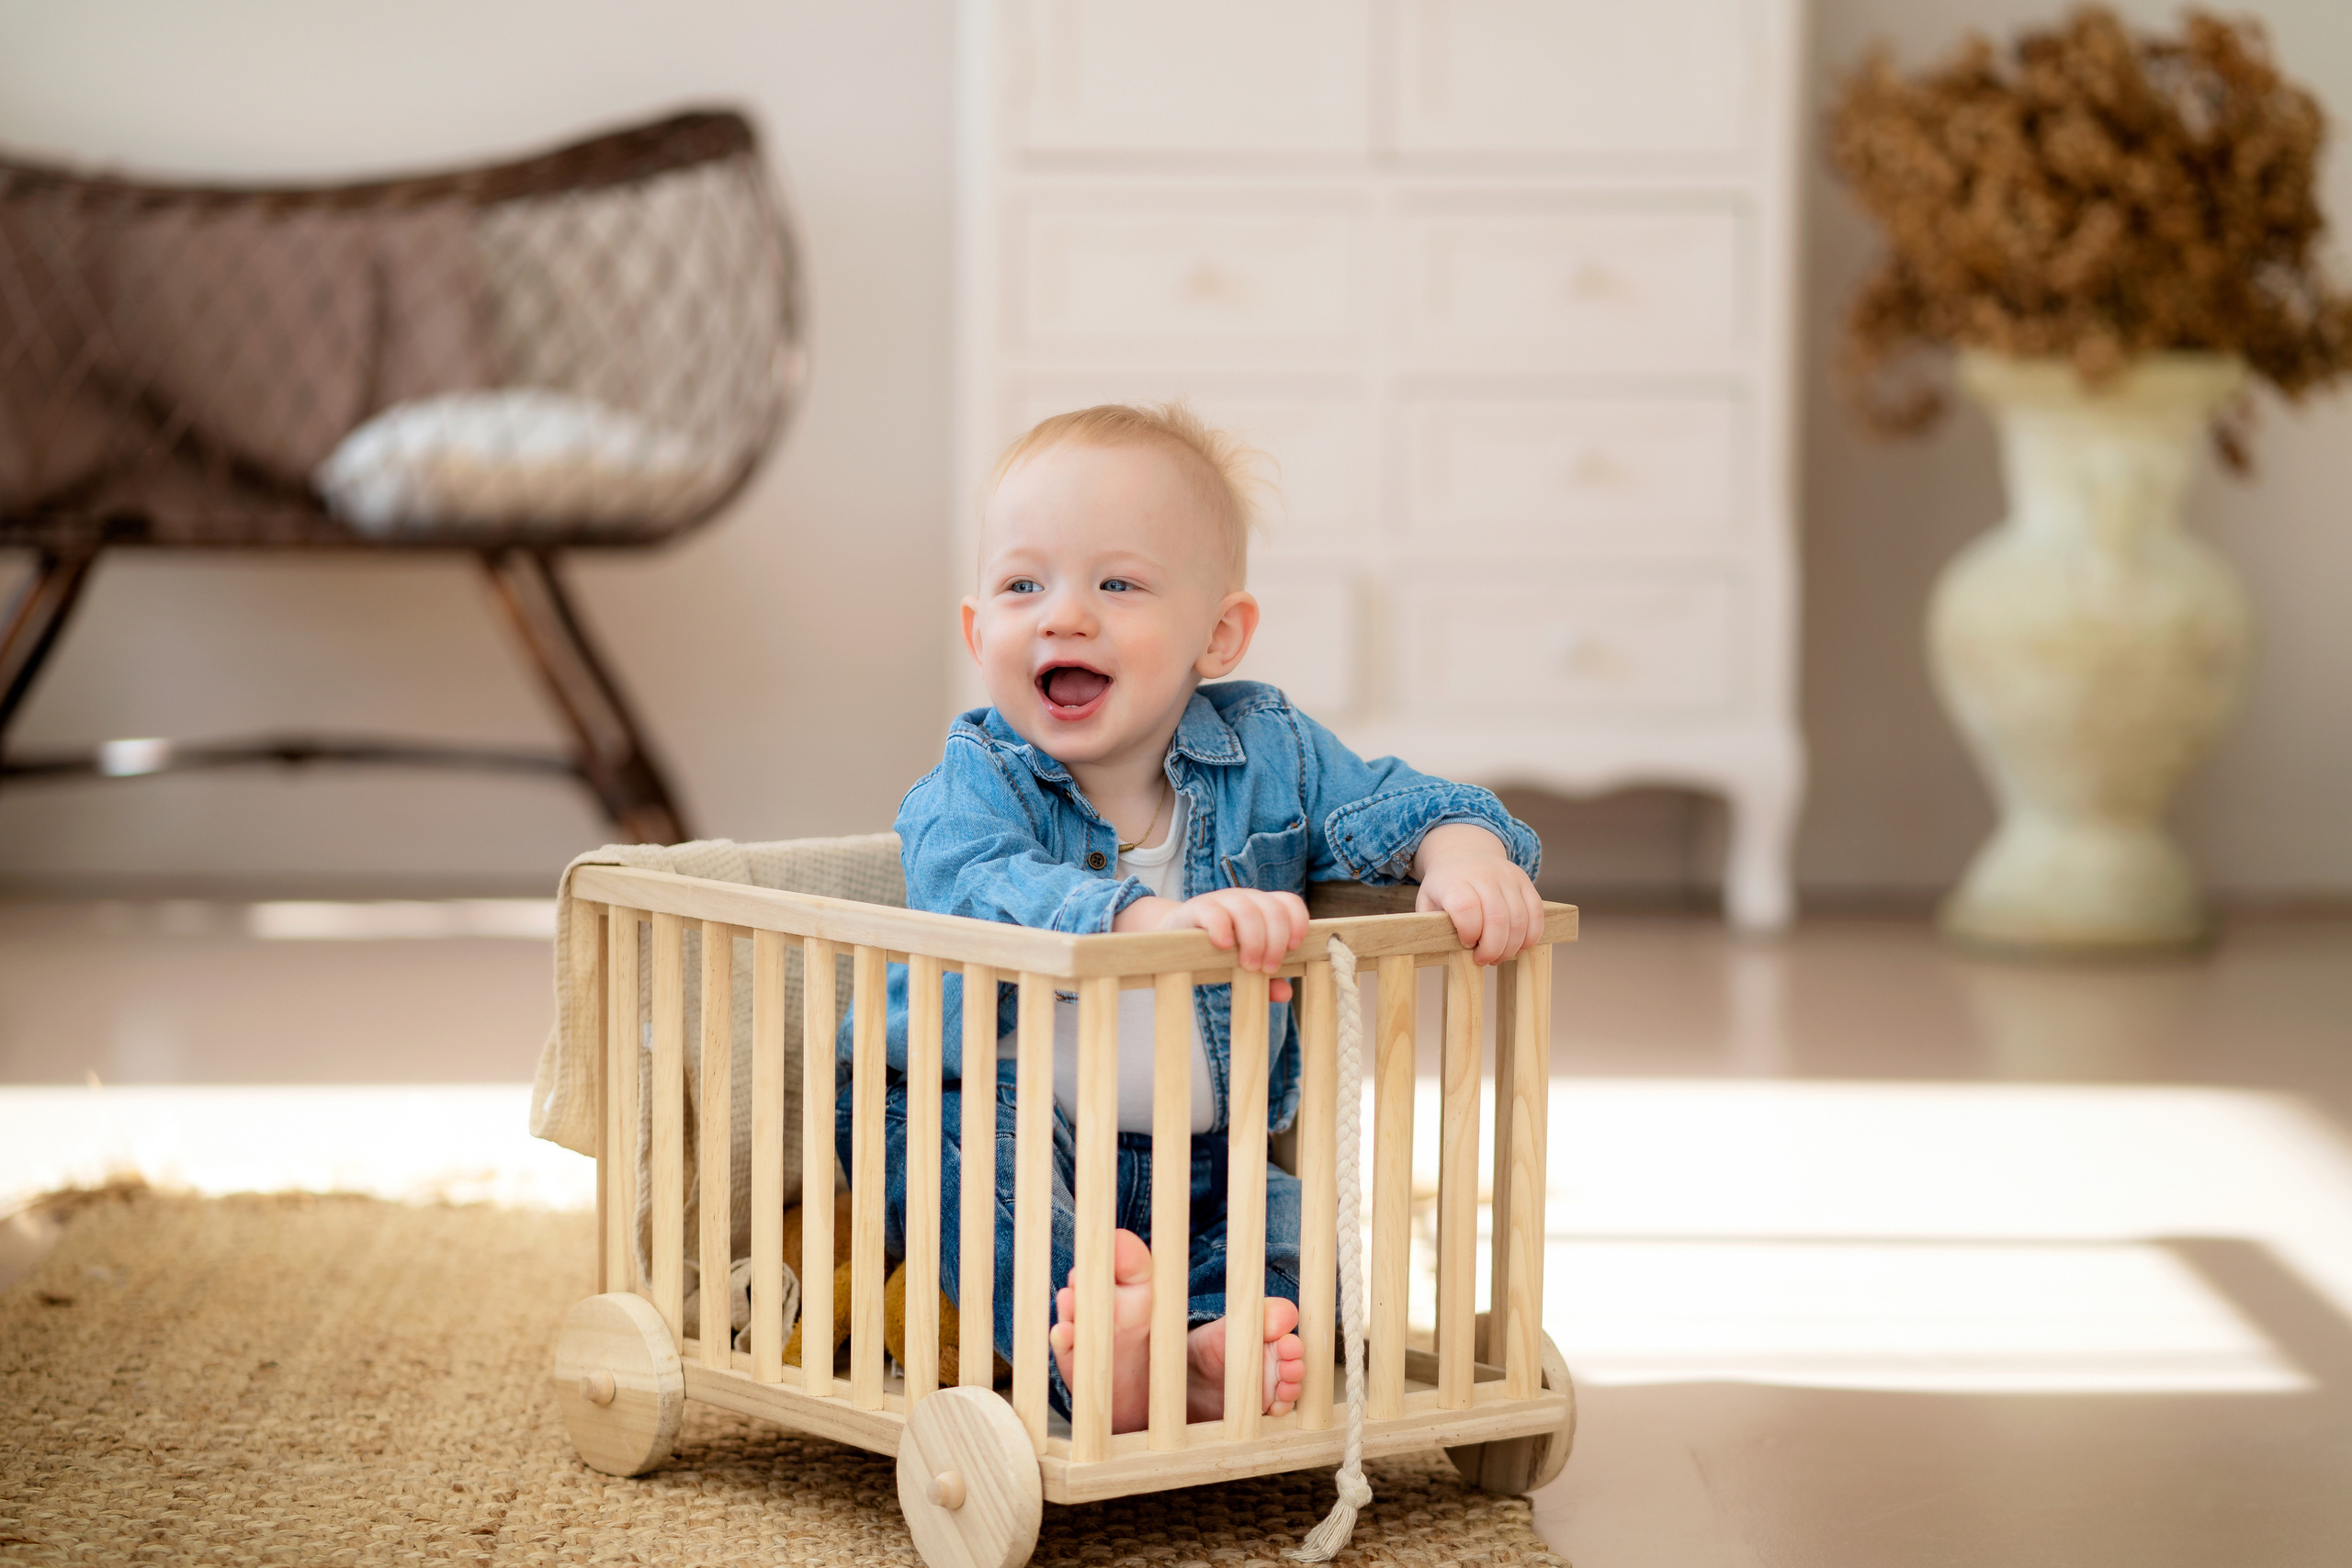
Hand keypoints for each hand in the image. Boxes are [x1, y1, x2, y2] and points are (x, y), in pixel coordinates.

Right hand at [1116, 888, 1308, 1002]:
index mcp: (1262, 908)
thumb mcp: (1244, 965)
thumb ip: (1266, 979)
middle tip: (1267, 968)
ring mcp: (1221, 901)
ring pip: (1247, 909)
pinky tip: (1224, 946)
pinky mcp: (1197, 908)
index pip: (1288, 902)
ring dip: (1254, 940)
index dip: (1296, 923)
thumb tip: (1285, 993)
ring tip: (1249, 965)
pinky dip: (1222, 928)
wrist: (1173, 939)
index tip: (1293, 949)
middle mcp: (1245, 899)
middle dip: (1275, 942)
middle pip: (1272, 909)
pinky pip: (1214, 912)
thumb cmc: (1217, 953)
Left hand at [1411, 824, 1544, 964]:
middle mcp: (1483, 875)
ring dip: (1511, 947)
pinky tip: (1518, 946)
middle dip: (1492, 948)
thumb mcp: (1427, 901)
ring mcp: (1508, 877)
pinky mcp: (1525, 882)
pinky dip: (1530, 936)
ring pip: (1519, 919)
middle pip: (1496, 918)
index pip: (1465, 907)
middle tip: (1483, 960)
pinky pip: (1536, 913)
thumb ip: (1431, 924)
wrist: (1464, 853)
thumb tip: (1442, 948)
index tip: (1464, 943)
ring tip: (1498, 956)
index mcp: (1454, 881)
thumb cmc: (1445, 886)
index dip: (1468, 932)